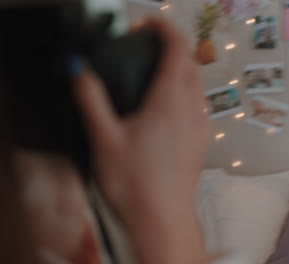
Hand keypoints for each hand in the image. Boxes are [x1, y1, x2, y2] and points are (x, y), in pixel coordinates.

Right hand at [73, 18, 210, 263]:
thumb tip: (78, 68)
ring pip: (197, 83)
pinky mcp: (203, 140)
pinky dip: (185, 92)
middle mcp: (192, 107)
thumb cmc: (134, 181)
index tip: (147, 24)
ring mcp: (202, 124)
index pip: (179, 47)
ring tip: (154, 76)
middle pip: (190, 62)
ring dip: (181, 69)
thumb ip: (91, 99)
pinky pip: (199, 104)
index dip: (166, 28)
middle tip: (145, 50)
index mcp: (170, 99)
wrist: (164, 220)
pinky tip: (166, 108)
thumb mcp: (104, 138)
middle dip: (172, 47)